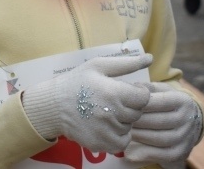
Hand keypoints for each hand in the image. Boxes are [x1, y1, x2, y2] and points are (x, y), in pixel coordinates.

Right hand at [22, 54, 151, 153]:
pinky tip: (107, 124)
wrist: (54, 105)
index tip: (128, 90)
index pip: (144, 98)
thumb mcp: (99, 66)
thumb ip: (127, 64)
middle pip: (137, 113)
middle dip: (130, 106)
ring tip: (107, 111)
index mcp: (114, 93)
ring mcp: (106, 132)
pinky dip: (118, 135)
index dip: (138, 93)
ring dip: (124, 120)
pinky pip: (122, 142)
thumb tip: (150, 58)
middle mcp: (112, 115)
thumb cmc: (77, 82)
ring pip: (129, 127)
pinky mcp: (100, 144)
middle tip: (115, 100)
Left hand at [124, 82, 202, 166]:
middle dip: (137, 121)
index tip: (126, 104)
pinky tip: (129, 150)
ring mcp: (185, 137)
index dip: (142, 103)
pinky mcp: (180, 153)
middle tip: (120, 120)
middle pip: (159, 121)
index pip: (161, 101)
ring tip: (123, 132)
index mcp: (183, 101)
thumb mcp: (163, 91)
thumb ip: (148, 88)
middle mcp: (187, 119)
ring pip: (159, 139)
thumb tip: (132, 88)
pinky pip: (161, 155)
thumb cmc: (168, 104)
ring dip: (139, 136)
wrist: (189, 123)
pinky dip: (144, 154)